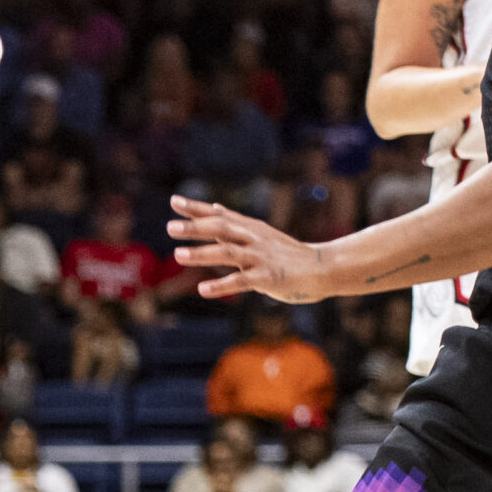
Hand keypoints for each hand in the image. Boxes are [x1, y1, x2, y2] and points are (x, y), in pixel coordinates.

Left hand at [167, 197, 328, 301]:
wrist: (321, 268)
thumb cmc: (285, 252)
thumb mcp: (259, 233)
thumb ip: (234, 222)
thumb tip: (213, 207)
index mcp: (248, 227)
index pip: (218, 214)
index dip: (196, 208)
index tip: (174, 201)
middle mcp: (252, 238)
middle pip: (221, 228)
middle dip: (195, 227)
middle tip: (170, 227)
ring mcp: (260, 257)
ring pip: (228, 253)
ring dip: (202, 254)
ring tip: (178, 255)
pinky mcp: (267, 278)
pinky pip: (241, 281)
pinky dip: (221, 285)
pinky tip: (203, 289)